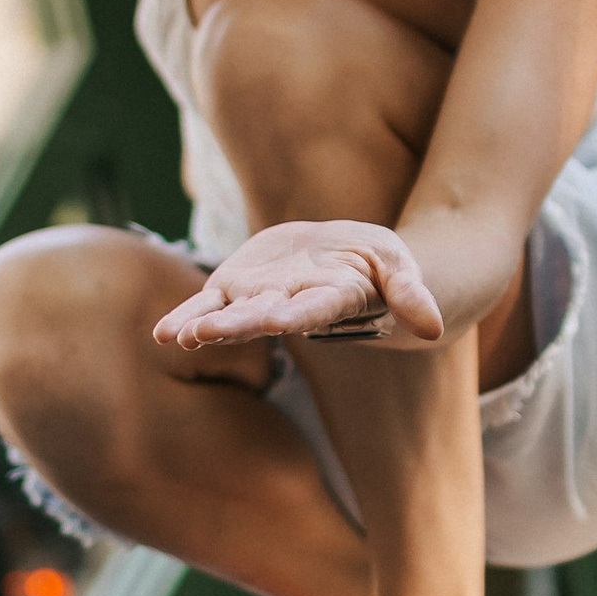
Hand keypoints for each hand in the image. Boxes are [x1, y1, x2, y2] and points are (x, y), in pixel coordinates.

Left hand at [154, 220, 447, 352]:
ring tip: (177, 337)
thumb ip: (410, 294)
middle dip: (236, 325)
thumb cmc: (380, 265)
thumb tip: (434, 329)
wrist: (348, 257)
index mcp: (333, 298)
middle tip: (206, 333)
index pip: (316, 309)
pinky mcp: (238, 285)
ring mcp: (261, 298)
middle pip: (264, 316)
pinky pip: (207, 303)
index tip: (278, 320)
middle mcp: (292, 305)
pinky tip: (162, 333)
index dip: (297, 313)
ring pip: (230, 314)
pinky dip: (187, 316)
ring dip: (203, 326)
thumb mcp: (401, 266)